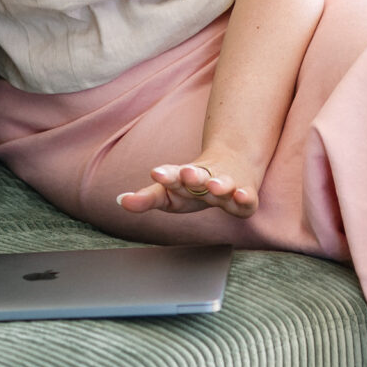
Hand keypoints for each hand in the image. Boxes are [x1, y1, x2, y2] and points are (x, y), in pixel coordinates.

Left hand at [117, 161, 257, 217]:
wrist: (233, 165)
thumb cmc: (194, 186)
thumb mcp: (170, 193)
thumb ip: (146, 199)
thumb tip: (120, 201)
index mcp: (183, 178)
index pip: (172, 176)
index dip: (166, 176)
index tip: (156, 173)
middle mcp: (205, 179)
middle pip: (198, 175)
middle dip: (192, 175)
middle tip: (186, 173)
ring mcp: (226, 186)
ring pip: (223, 184)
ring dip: (219, 184)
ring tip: (213, 186)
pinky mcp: (244, 196)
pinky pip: (246, 198)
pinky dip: (244, 197)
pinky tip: (240, 196)